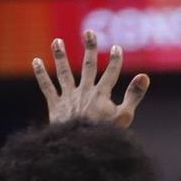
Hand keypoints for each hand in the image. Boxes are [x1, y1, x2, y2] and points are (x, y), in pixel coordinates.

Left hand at [33, 29, 149, 126]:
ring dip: (60, 56)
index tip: (116, 48)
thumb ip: (134, 95)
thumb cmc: (104, 134)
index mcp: (101, 94)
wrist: (80, 148)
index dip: (115, 60)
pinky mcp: (55, 106)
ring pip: (64, 72)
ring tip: (57, 41)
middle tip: (89, 32)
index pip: (111, 72)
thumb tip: (144, 76)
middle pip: (88, 65)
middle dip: (89, 48)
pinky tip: (35, 61)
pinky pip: (47, 87)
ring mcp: (69, 97)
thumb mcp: (124, 116)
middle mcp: (84, 91)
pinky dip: (41, 74)